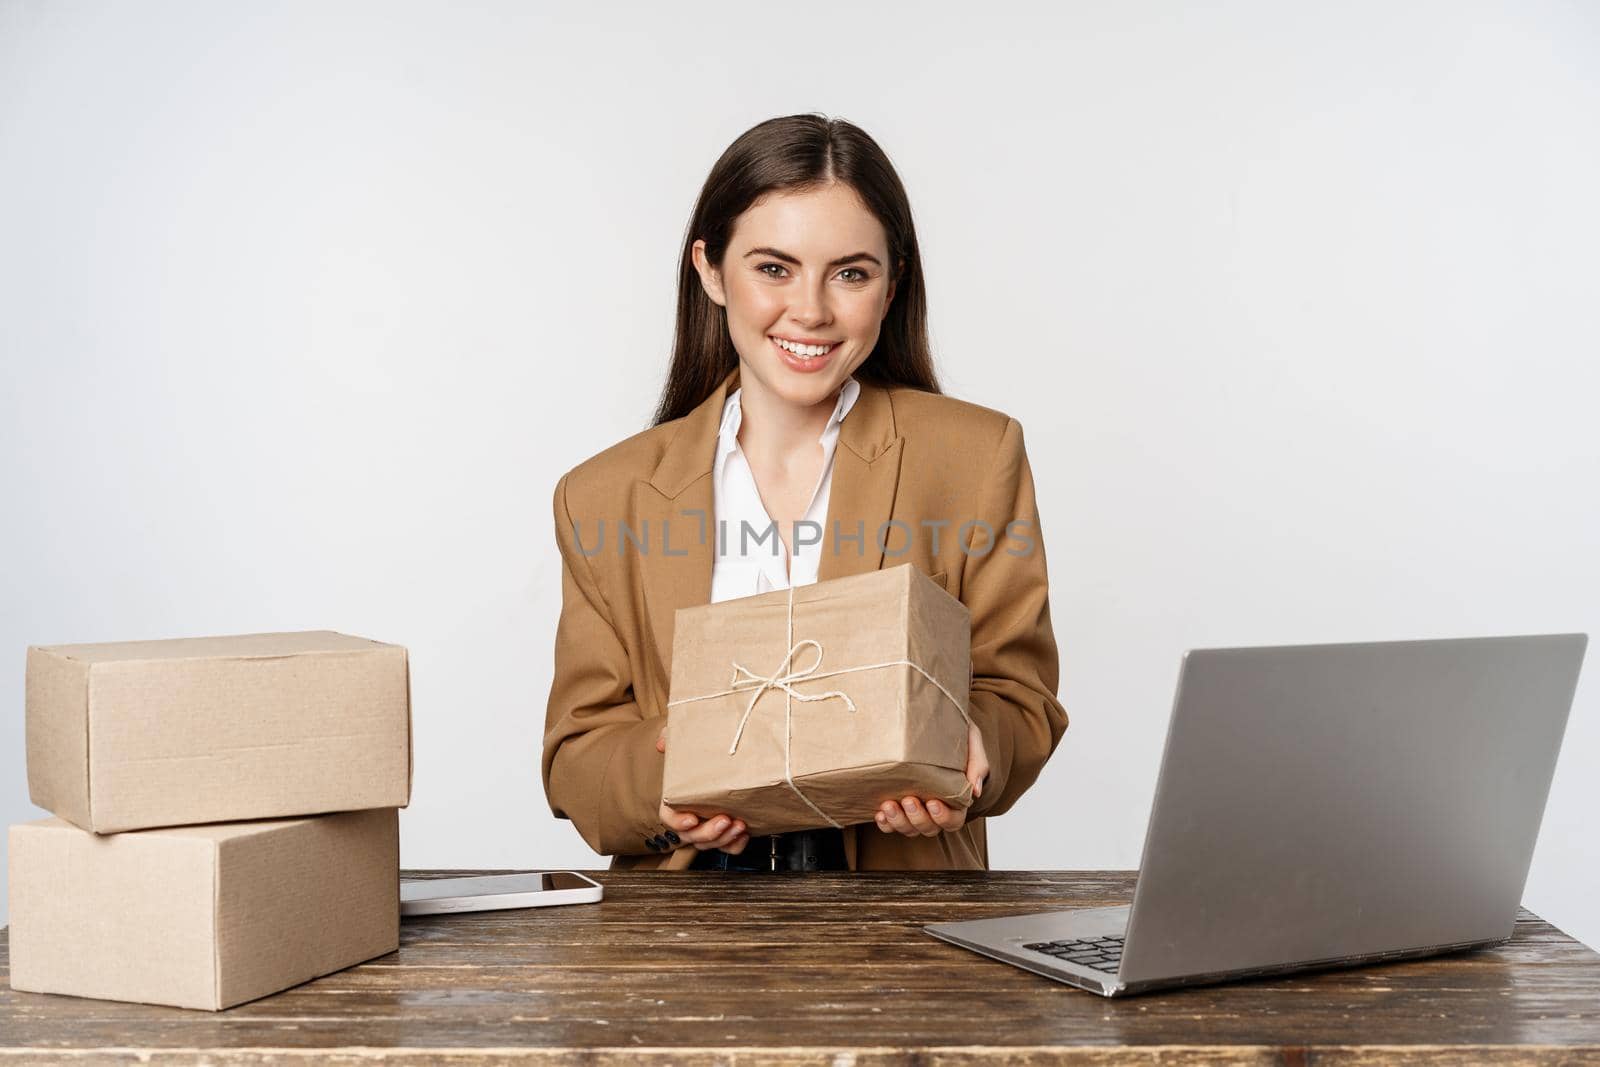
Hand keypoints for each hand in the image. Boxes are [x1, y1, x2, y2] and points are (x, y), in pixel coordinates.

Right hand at [656, 726, 749, 853]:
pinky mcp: (726, 830)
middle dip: (708, 832)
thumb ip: (670, 738)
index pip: (668, 818)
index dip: (677, 822)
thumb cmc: (698, 753)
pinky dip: (735, 844)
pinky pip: (728, 846)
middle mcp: (690, 816)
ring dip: (724, 838)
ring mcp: (707, 825)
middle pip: (691, 835)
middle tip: (724, 820)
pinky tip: (745, 833)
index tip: (691, 819)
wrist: (724, 756)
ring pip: (709, 844)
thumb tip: (662, 743)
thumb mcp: (683, 740)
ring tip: (739, 825)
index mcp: (676, 800)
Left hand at [875, 719, 990, 836]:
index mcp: (956, 798)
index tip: (933, 802)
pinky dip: (886, 823)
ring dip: (898, 822)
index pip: (954, 820)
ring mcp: (915, 810)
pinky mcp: (897, 804)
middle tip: (908, 799)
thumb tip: (975, 791)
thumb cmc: (955, 733)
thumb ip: (978, 764)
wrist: (930, 718)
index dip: (944, 817)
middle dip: (918, 818)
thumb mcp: (972, 740)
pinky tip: (879, 813)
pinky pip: (891, 824)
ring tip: (888, 805)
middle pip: (930, 828)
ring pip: (909, 829)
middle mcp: (935, 809)